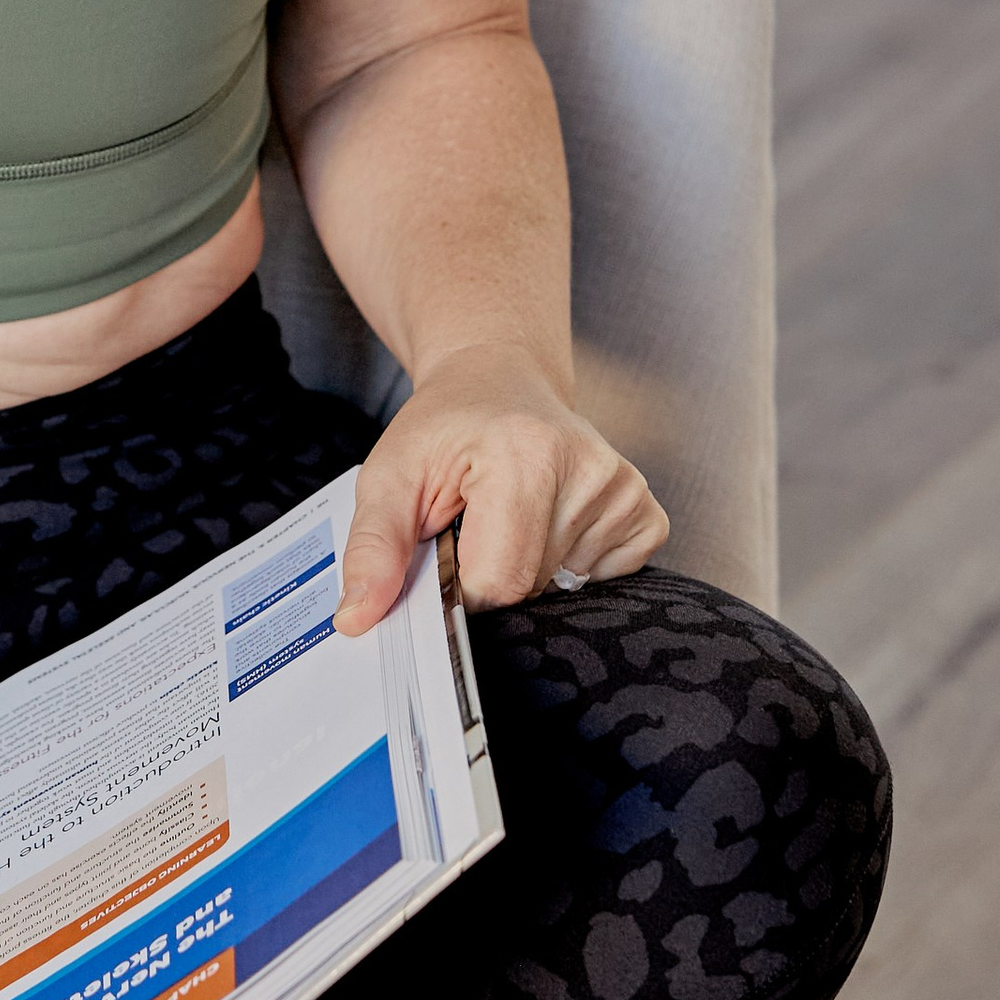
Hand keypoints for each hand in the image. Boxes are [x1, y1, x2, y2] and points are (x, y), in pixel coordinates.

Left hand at [332, 345, 666, 635]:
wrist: (497, 380)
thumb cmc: (443, 429)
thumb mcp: (389, 477)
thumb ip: (373, 548)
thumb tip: (355, 619)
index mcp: (524, 454)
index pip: (498, 582)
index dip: (462, 585)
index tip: (449, 549)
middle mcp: (587, 467)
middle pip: (533, 588)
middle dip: (494, 574)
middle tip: (478, 522)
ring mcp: (623, 487)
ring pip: (566, 589)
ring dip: (530, 568)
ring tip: (513, 513)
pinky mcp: (644, 506)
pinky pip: (609, 577)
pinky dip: (572, 565)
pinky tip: (550, 521)